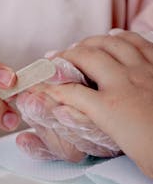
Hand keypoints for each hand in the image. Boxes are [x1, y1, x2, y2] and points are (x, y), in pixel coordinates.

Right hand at [24, 31, 152, 177]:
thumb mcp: (124, 147)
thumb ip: (96, 124)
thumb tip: (73, 111)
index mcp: (112, 109)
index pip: (70, 92)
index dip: (52, 88)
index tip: (42, 87)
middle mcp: (125, 83)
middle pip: (86, 57)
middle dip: (65, 56)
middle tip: (55, 59)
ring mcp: (144, 70)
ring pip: (110, 42)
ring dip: (90, 41)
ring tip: (80, 45)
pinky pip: (137, 41)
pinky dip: (120, 36)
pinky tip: (113, 36)